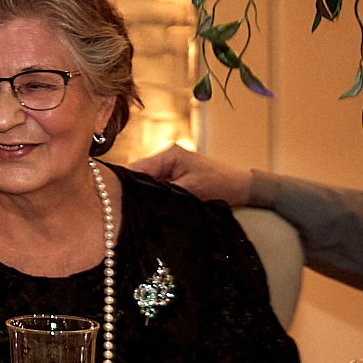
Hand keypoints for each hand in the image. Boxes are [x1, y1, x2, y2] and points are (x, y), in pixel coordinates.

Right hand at [127, 144, 252, 205]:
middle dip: (134, 190)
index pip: (135, 169)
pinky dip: (153, 194)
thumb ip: (160, 191)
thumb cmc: (220, 185)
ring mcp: (169, 165)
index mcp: (169, 154)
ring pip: (144, 181)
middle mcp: (166, 156)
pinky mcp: (173, 174)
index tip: (121, 202)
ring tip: (146, 207)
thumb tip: (136, 198)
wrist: (242, 187)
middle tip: (133, 208)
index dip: (126, 185)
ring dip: (144, 194)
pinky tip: (155, 204)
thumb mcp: (188, 191)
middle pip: (137, 174)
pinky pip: (154, 184)